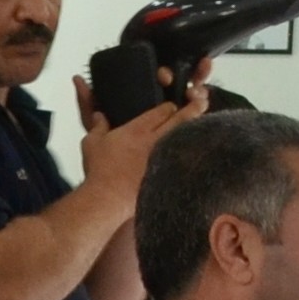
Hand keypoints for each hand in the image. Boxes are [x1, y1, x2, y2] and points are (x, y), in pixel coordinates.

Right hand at [74, 70, 205, 201]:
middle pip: (181, 119)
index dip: (171, 106)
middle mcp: (155, 140)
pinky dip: (194, 154)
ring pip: (186, 137)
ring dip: (196, 128)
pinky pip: (186, 161)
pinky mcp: (169, 175)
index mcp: (138, 129)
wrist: (108, 198)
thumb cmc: (99, 171)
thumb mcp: (92, 143)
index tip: (173, 106)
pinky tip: (202, 153)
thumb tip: (99, 115)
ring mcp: (164, 158)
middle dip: (193, 108)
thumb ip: (97, 126)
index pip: (163, 110)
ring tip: (207, 123)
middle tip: (203, 101)